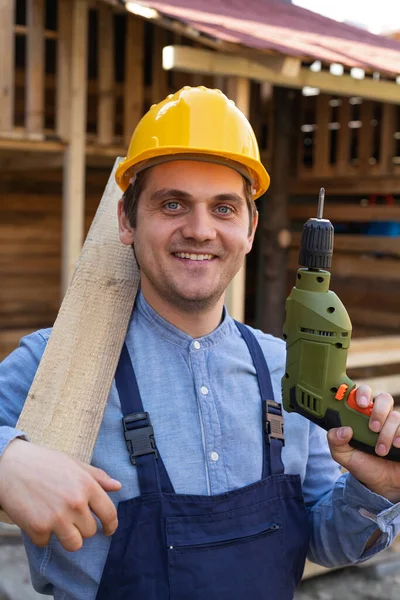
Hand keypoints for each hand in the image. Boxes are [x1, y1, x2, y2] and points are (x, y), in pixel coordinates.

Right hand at [0, 439, 120, 550]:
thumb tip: (118, 486)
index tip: (108, 530)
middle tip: (68, 514)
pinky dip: (42, 535)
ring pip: (74, 544)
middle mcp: (75, 503)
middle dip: (81, 526)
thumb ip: (97, 477)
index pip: (109, 513)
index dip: (111, 525)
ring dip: (67, 537)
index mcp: (87, 485)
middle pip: (90, 531)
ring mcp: (57, 517)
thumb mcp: (74, 464)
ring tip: (57, 522)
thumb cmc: (44, 463)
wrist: (10, 465)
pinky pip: (47, 543)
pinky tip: (37, 517)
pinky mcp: (38, 528)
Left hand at [327, 385, 399, 502]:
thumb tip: (343, 430)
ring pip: (395, 415)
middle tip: (372, 428)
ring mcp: (394, 425)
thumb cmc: (362, 463)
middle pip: (384, 398)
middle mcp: (380, 416)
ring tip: (380, 451)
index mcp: (362, 415)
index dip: (362, 393)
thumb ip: (335, 441)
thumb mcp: (343, 455)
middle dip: (378, 411)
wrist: (381, 483)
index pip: (363, 393)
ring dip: (387, 433)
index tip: (360, 403)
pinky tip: (396, 446)